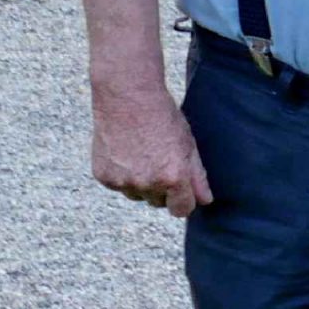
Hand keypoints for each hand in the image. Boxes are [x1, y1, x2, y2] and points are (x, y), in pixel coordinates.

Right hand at [90, 90, 212, 218]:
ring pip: (137, 195)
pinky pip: (118, 186)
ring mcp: (122, 182)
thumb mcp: (188, 145)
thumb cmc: (163, 118)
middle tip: (160, 162)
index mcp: (173, 178)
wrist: (127, 98)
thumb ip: (198, 177)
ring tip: (142, 155)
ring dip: (141, 183)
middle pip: (158, 203)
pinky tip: (125, 153)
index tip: (182, 192)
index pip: (181, 210)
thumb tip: (205, 201)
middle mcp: (147, 184)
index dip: (183, 201)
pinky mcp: (103, 177)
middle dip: (163, 190)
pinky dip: (122, 175)